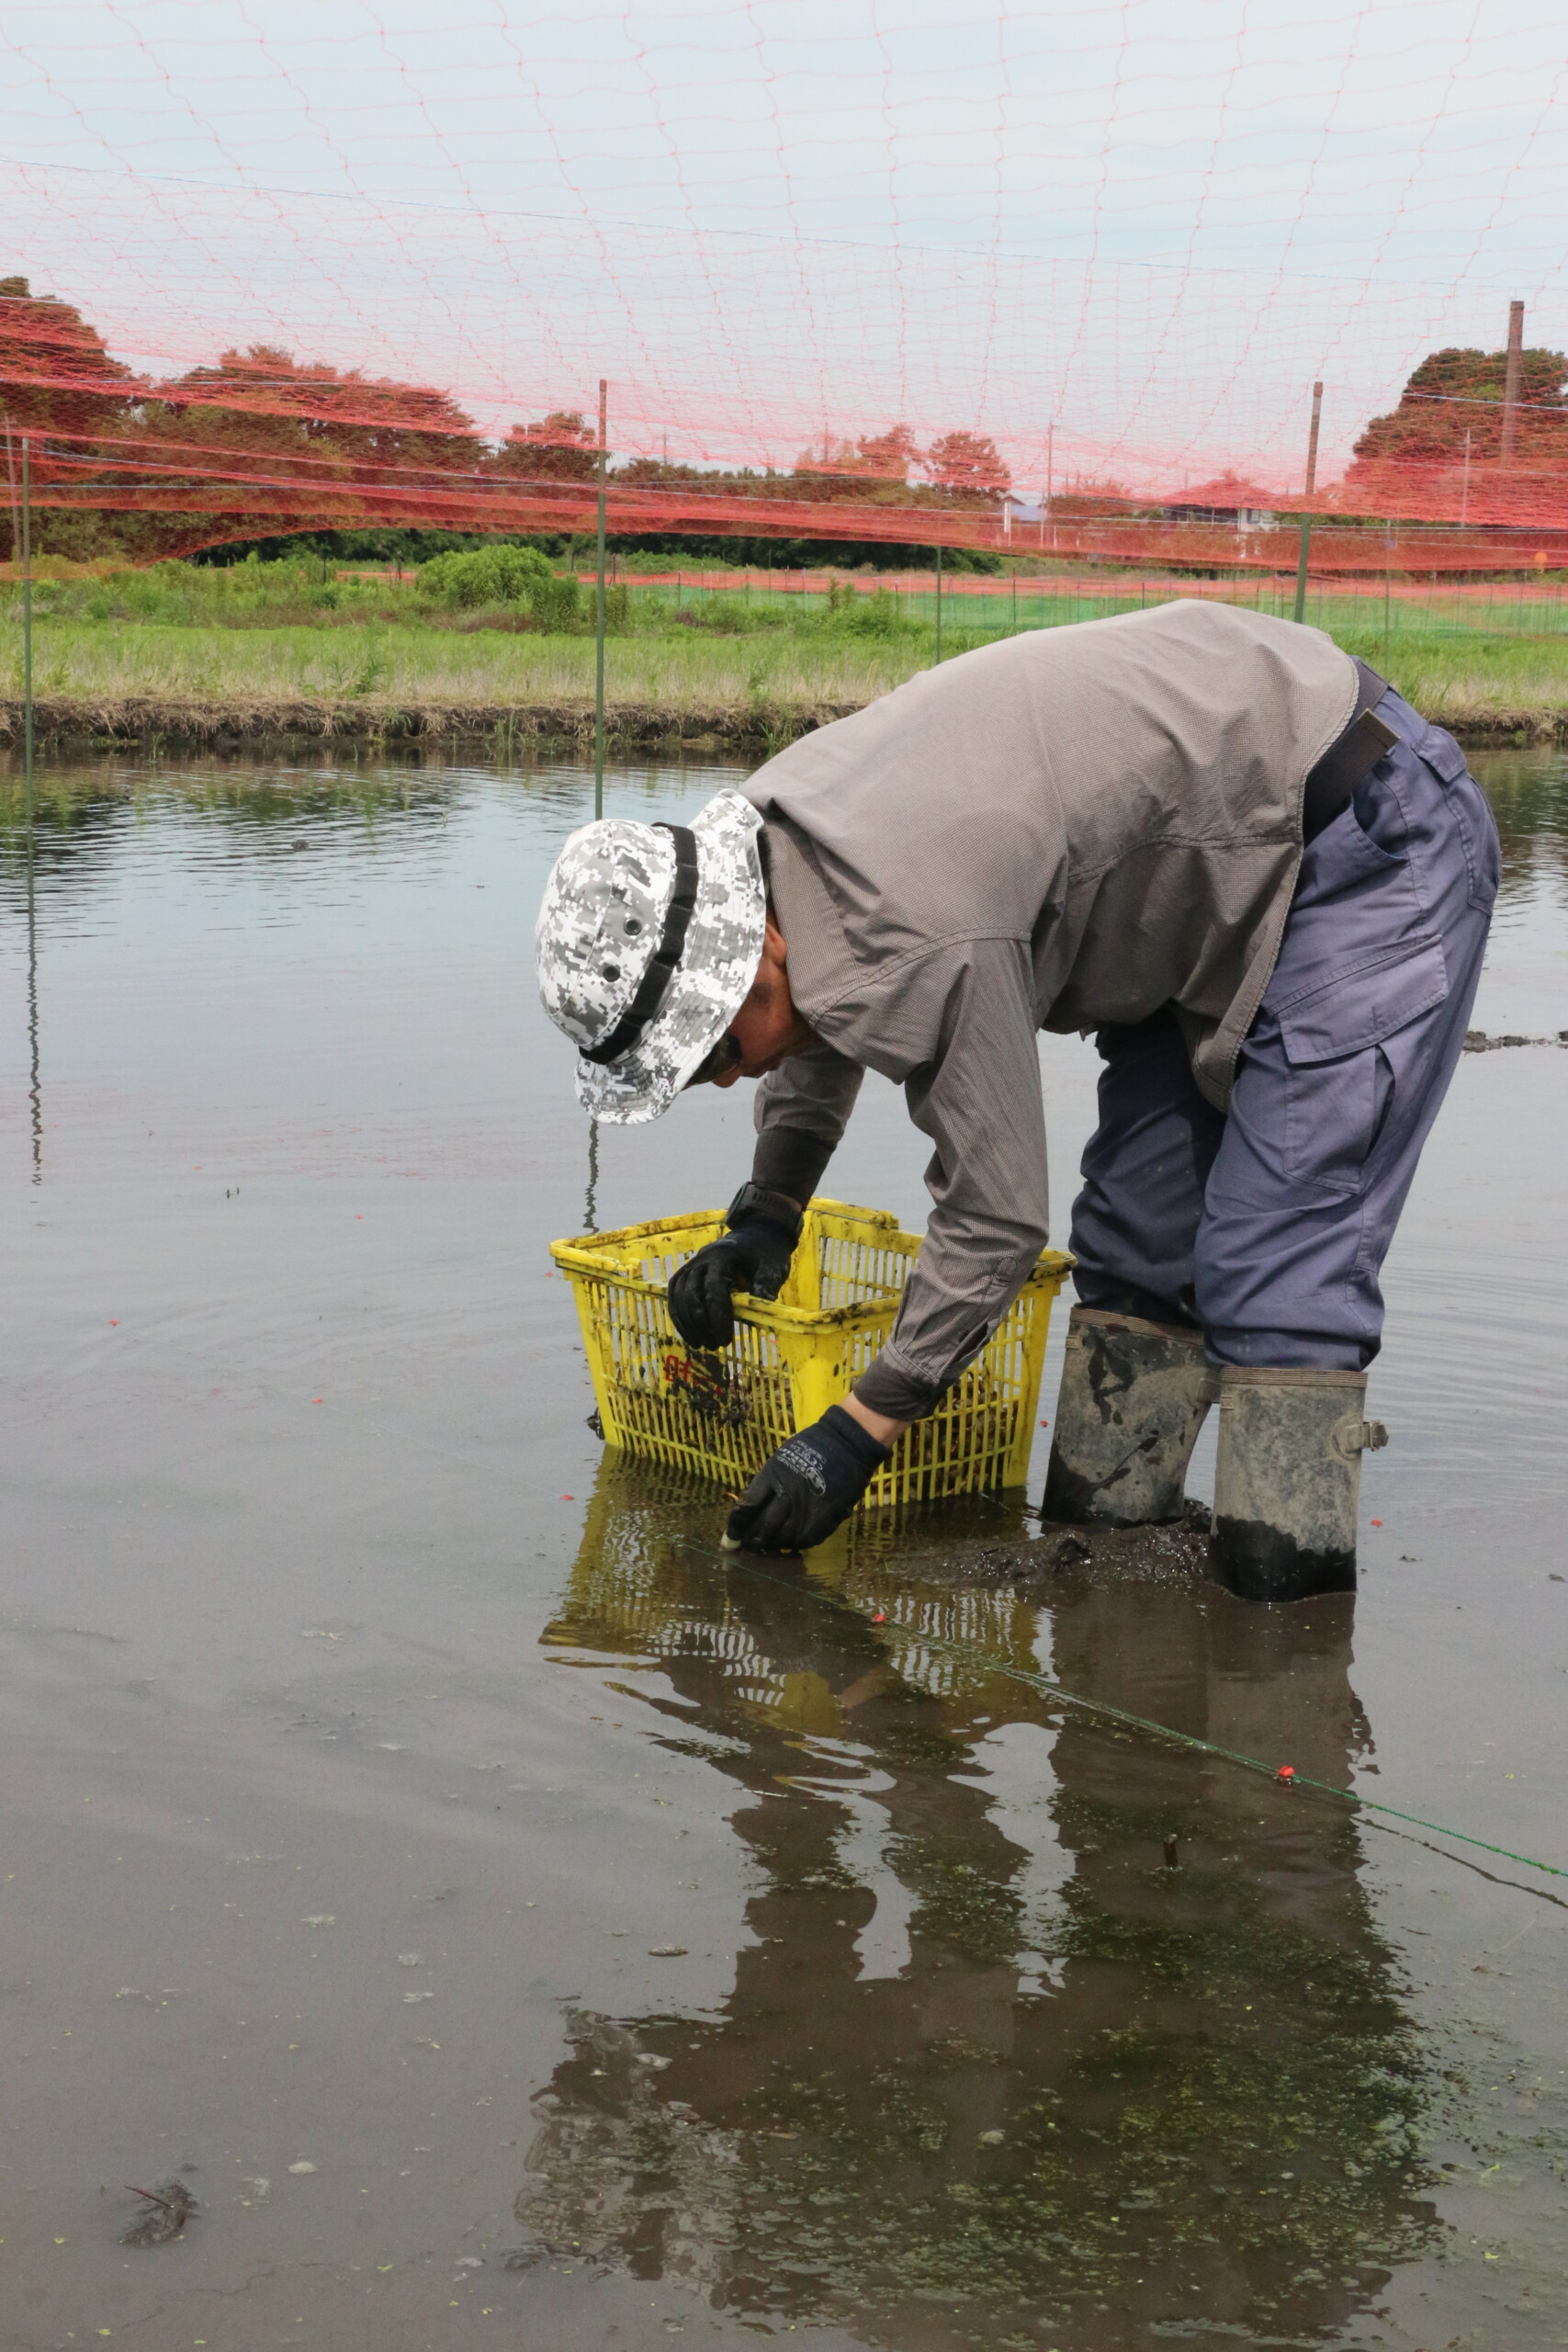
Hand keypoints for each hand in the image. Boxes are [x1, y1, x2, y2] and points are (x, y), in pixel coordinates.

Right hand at [667, 1213, 795, 1349]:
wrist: (756, 1237)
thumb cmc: (766, 1255)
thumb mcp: (772, 1268)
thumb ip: (765, 1287)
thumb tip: (762, 1311)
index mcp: (723, 1256)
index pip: (714, 1290)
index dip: (718, 1317)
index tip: (725, 1340)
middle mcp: (701, 1259)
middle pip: (691, 1295)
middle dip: (701, 1324)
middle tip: (716, 1345)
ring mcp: (691, 1265)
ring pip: (678, 1297)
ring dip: (688, 1324)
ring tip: (703, 1345)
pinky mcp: (686, 1274)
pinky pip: (674, 1296)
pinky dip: (679, 1317)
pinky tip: (692, 1336)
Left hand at [723, 1405, 891, 1553]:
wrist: (847, 1445)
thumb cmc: (810, 1448)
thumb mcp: (780, 1460)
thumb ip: (765, 1485)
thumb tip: (749, 1511)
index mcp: (773, 1476)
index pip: (747, 1507)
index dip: (735, 1527)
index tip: (730, 1539)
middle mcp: (788, 1495)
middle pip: (762, 1527)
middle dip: (752, 1541)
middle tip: (748, 1548)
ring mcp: (808, 1509)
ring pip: (782, 1538)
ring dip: (772, 1545)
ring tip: (768, 1546)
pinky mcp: (825, 1520)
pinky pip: (804, 1541)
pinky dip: (794, 1544)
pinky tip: (791, 1541)